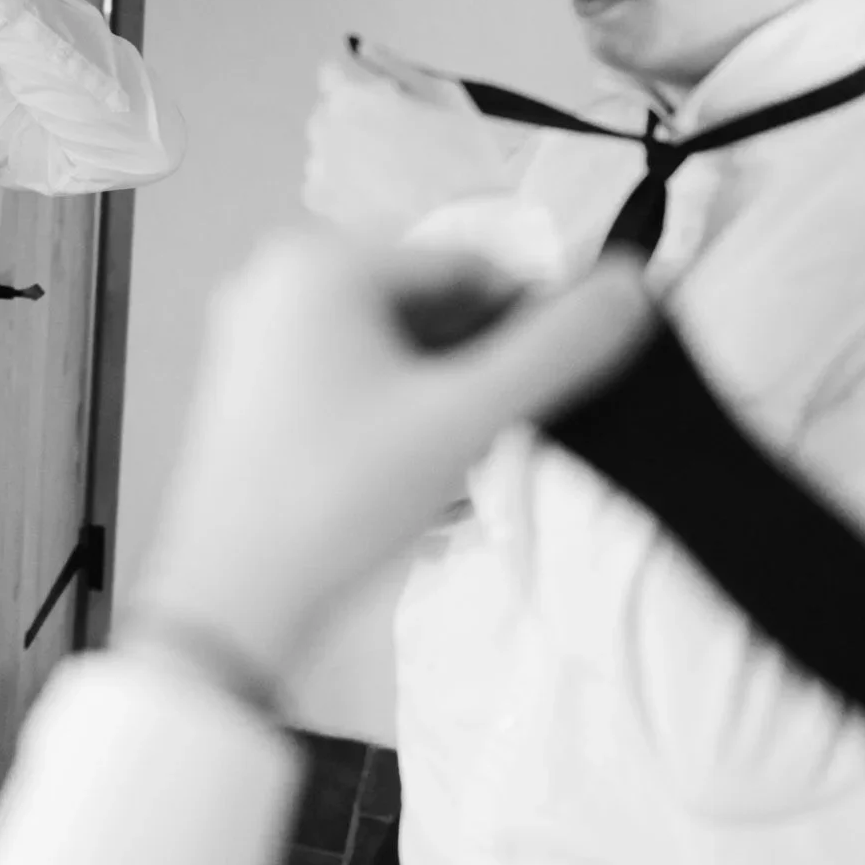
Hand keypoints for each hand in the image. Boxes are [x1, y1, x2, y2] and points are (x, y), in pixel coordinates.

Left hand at [123, 235, 652, 691]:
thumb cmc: (337, 500)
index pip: (469, 268)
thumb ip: (559, 350)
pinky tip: (410, 484)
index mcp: (318, 261)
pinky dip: (394, 421)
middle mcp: (274, 279)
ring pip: (392, 352)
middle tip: (489, 447)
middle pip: (428, 308)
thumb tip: (637, 286)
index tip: (556, 396)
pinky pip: (349, 382)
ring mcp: (252, 336)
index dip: (527, 328)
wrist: (228, 603)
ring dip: (441, 405)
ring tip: (449, 477)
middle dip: (475, 374)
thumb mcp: (464, 419)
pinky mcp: (246, 390)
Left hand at [302, 39, 512, 236]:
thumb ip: (397, 67)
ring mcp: (318, 172)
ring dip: (347, 155)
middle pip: (327, 115)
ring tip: (393, 176)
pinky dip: (343, 189)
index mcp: (350, 99)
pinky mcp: (321, 209)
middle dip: (353, 120)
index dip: (359, 87)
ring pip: (325, 152)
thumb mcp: (444, 95)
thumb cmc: (463, 155)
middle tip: (400, 143)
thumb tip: (362, 47)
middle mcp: (323, 132)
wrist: (463, 229)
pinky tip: (378, 199)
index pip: (330, 76)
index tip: (386, 102)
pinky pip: (324, 187)